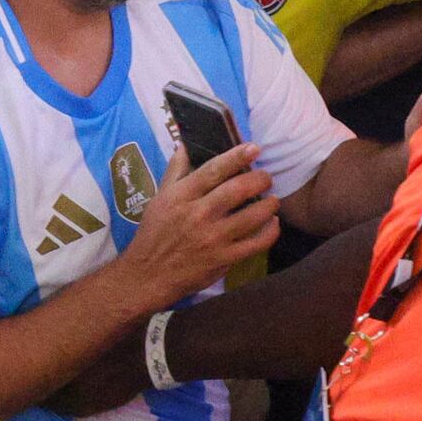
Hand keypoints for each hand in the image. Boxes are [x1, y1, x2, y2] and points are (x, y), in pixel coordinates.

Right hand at [120, 143, 281, 298]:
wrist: (148, 275)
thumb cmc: (154, 234)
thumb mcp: (159, 198)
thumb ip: (175, 171)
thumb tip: (185, 145)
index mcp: (182, 196)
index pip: (213, 170)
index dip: (237, 157)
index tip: (254, 148)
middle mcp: (198, 214)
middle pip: (237, 190)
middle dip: (259, 179)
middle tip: (267, 177)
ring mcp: (213, 238)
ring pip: (251, 216)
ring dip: (269, 205)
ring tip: (273, 200)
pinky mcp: (223, 259)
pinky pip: (255, 244)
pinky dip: (270, 232)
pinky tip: (273, 224)